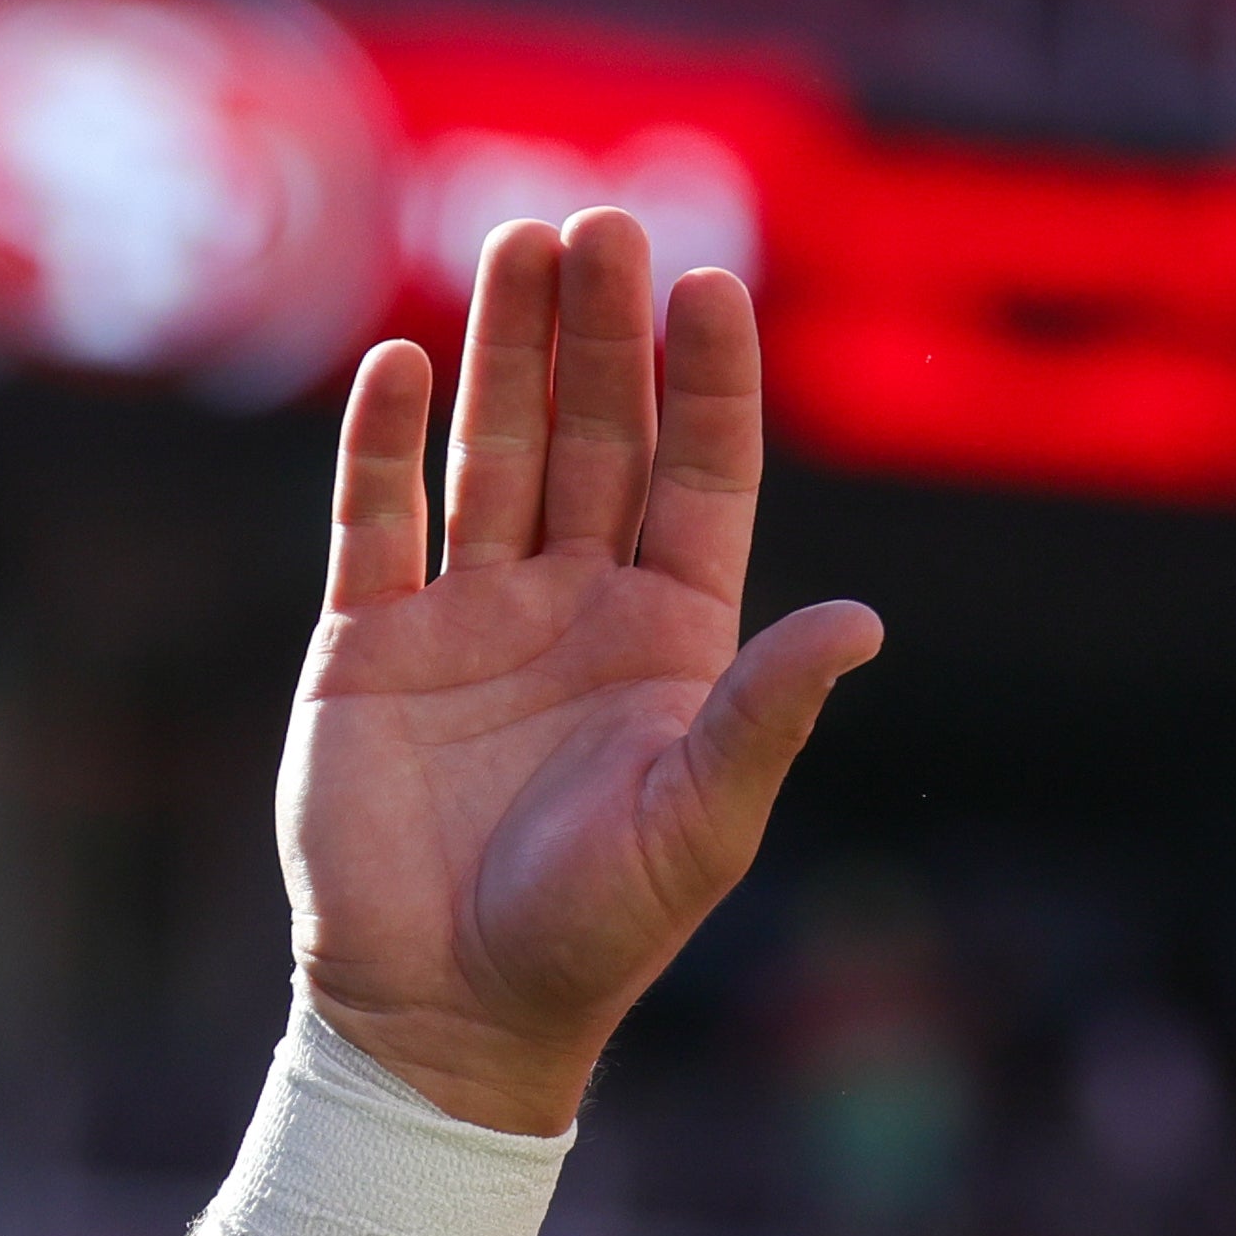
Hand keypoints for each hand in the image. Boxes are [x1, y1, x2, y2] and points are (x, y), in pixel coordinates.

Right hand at [283, 208, 880, 1141]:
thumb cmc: (592, 934)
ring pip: (494, 452)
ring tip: (517, 242)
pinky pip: (377, 517)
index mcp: (672, 642)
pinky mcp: (371, 643)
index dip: (705, 384)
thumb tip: (864, 619)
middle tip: (605, 220)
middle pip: (595, 436)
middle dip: (600, 333)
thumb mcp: (700, 823)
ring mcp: (471, 617)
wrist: (447, 1015)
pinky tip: (403, 365)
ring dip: (505, 350)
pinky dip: (387, 441)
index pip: (698, 479)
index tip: (711, 285)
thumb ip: (767, 714)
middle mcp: (576, 608)